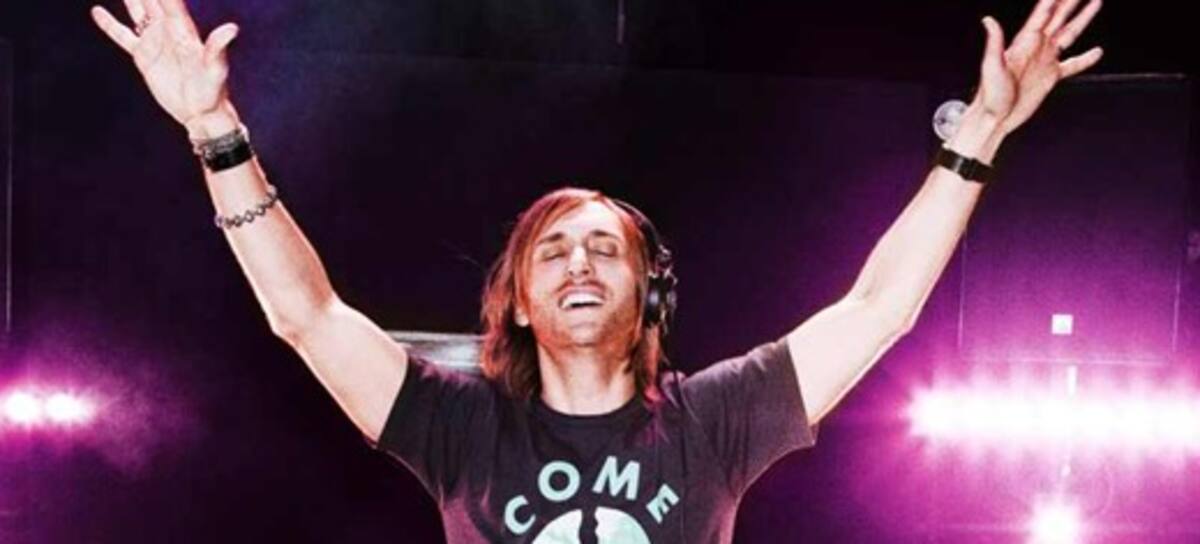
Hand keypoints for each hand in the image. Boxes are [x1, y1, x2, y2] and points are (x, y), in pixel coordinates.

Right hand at [91, 0, 239, 128]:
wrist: (201, 113)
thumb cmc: (213, 91)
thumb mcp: (216, 69)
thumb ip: (218, 47)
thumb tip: (233, 28)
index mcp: (183, 29)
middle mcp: (168, 30)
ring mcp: (155, 42)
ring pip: (137, 11)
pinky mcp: (144, 57)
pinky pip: (124, 36)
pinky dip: (110, 25)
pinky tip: (98, 12)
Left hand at [974, 0, 1103, 136]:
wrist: (995, 117)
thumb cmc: (990, 94)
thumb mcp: (991, 66)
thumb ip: (994, 42)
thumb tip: (988, 20)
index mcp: (1024, 42)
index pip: (1043, 14)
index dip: (1053, 0)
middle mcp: (1036, 47)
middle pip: (1058, 17)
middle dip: (1071, 1)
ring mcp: (1045, 60)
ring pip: (1069, 34)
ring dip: (1082, 18)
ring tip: (1095, 2)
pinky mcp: (1050, 76)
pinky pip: (1072, 65)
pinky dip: (1085, 59)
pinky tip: (1097, 52)